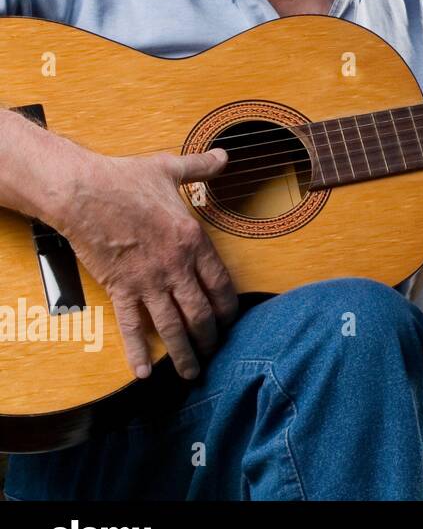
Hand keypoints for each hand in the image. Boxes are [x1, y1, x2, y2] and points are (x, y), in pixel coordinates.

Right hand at [54, 147, 236, 380]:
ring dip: (185, 353)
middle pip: (202, 312)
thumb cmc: (127, 178)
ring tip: (193, 373)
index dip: (230, 307)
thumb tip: (223, 155)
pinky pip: (132, 326)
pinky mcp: (121, 289)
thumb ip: (201, 167)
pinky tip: (145, 372)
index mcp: (194, 240)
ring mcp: (148, 281)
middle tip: (217, 352)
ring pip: (173, 326)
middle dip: (212, 337)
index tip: (233, 321)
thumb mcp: (171, 168)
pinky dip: (138, 352)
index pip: (221, 284)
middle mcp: (176, 266)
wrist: (83, 191)